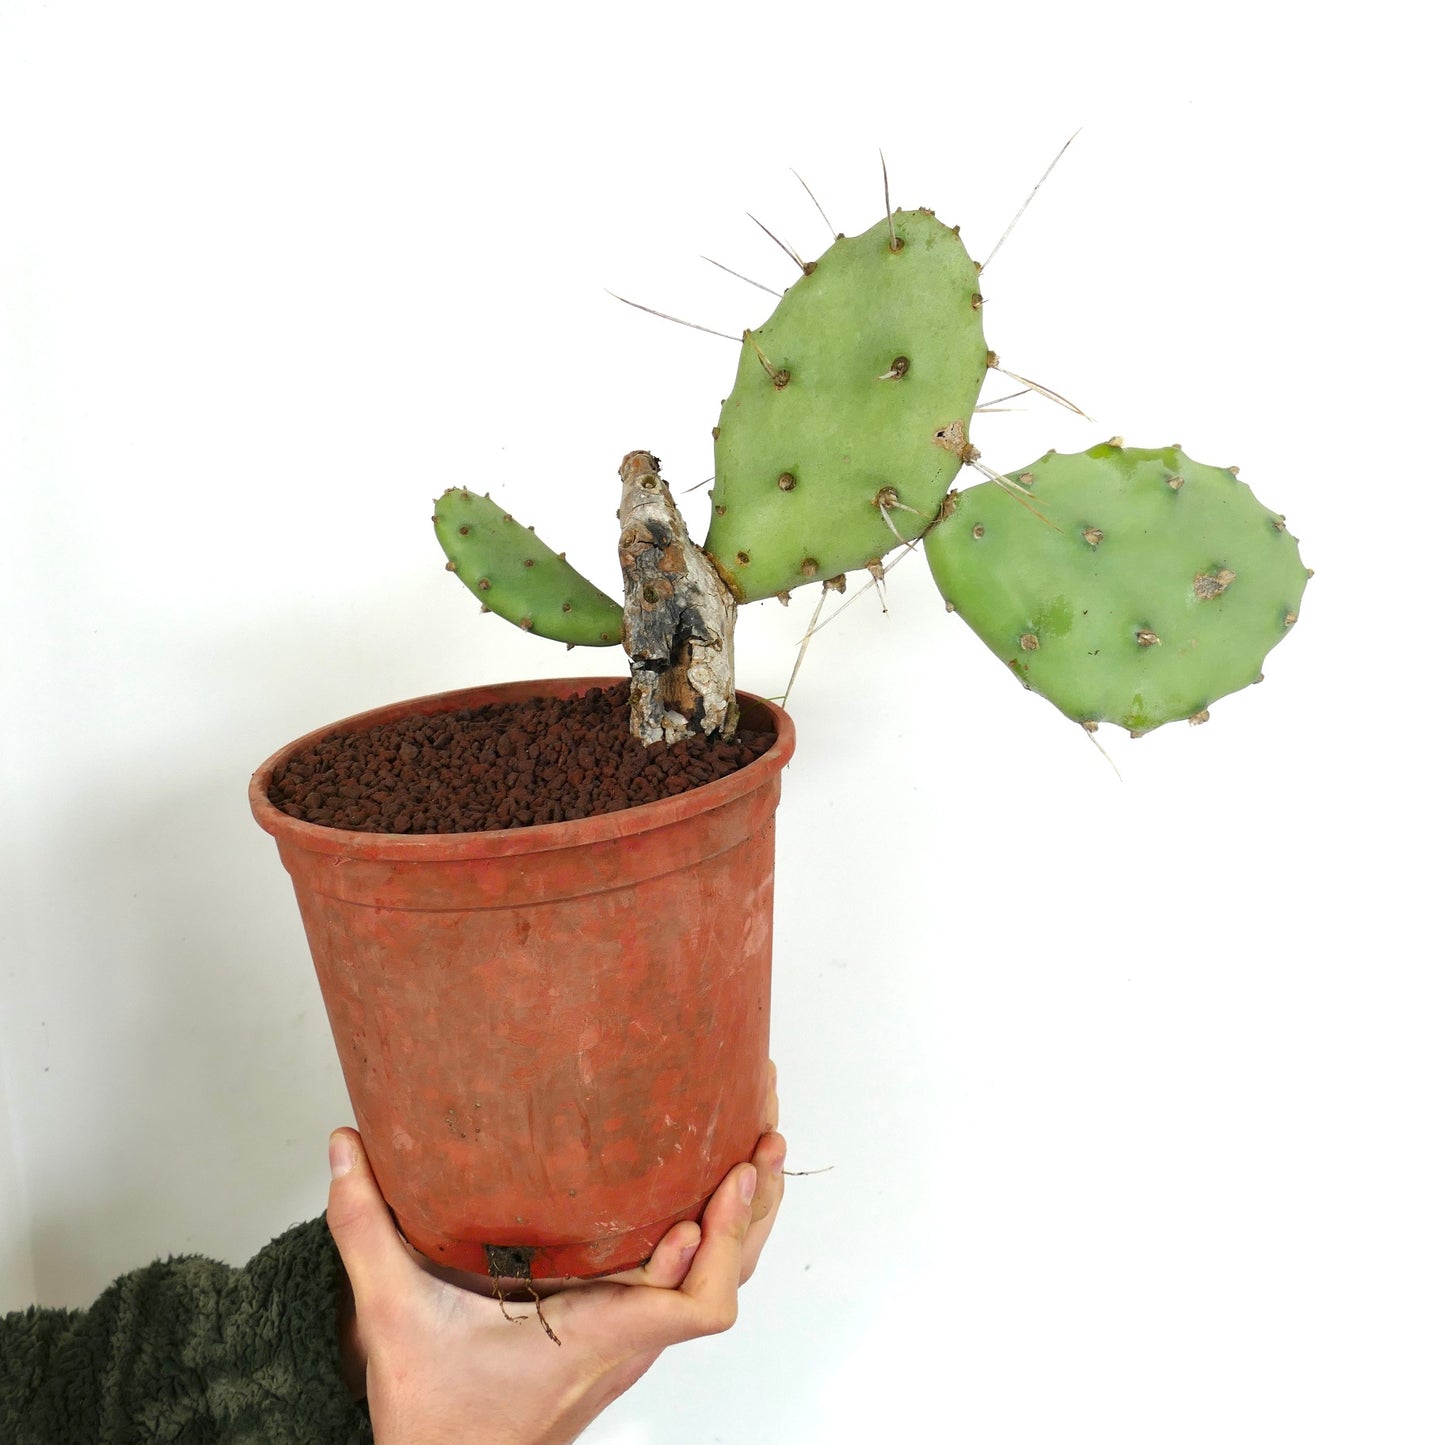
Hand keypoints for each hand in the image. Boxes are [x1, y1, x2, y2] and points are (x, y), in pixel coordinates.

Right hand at [327, 1070, 784, 1444]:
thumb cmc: (436, 1419)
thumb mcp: (393, 1317)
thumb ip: (367, 1230)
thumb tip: (347, 1147)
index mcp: (598, 1336)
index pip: (699, 1305)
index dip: (727, 1240)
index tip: (730, 1177)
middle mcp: (629, 1338)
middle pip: (728, 1276)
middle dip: (754, 1200)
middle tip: (763, 1124)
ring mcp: (630, 1337)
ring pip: (714, 1280)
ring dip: (743, 1216)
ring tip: (755, 1144)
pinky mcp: (620, 1332)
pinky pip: (686, 1283)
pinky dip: (710, 1236)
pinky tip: (705, 1194)